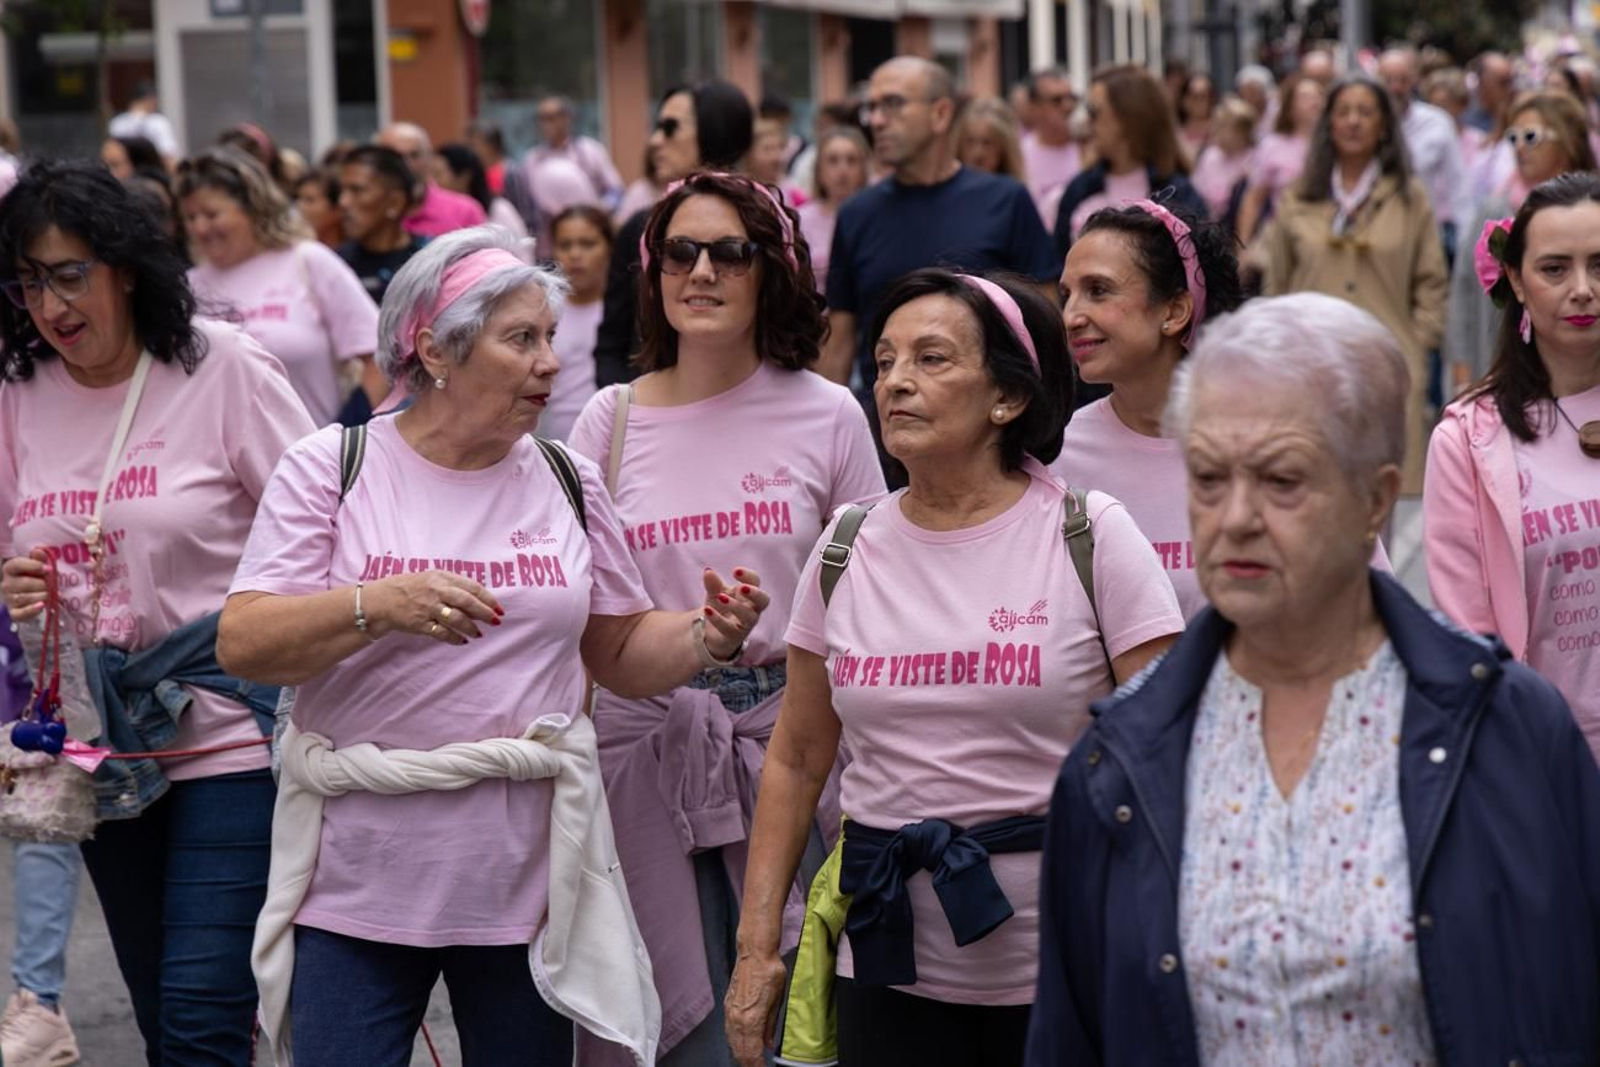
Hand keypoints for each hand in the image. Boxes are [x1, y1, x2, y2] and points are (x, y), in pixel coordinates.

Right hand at [1, 549, 50, 622]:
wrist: (30, 597)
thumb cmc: (34, 578)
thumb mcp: (38, 567)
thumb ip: (39, 559)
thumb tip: (38, 551)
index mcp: (10, 569)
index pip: (17, 565)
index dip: (34, 566)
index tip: (49, 569)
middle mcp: (6, 584)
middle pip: (24, 583)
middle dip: (42, 584)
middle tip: (51, 585)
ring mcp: (9, 599)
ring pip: (24, 598)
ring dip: (42, 596)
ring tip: (51, 595)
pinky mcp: (14, 613)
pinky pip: (21, 613)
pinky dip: (32, 610)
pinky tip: (42, 605)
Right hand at [366, 570, 503, 644]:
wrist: (383, 599)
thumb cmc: (413, 587)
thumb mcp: (434, 578)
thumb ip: (455, 585)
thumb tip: (480, 599)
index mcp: (442, 577)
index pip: (472, 587)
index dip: (488, 598)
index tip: (499, 608)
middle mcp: (436, 591)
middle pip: (467, 601)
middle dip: (484, 613)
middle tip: (495, 621)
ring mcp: (428, 607)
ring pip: (456, 618)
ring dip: (471, 628)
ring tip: (478, 634)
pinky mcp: (420, 623)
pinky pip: (442, 633)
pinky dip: (454, 638)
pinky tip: (462, 641)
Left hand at [700, 567, 770, 660]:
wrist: (711, 633)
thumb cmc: (720, 608)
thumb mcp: (715, 593)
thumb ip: (712, 583)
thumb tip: (708, 570)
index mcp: (748, 593)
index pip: (755, 581)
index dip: (748, 575)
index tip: (735, 571)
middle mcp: (751, 608)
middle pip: (764, 600)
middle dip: (755, 593)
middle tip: (742, 587)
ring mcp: (745, 624)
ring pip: (749, 617)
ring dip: (736, 606)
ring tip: (721, 598)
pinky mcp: (734, 636)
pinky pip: (729, 629)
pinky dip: (718, 619)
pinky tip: (707, 610)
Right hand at [725, 950, 788, 1066]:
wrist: (755, 952)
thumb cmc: (770, 971)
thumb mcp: (778, 1001)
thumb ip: (771, 1026)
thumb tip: (768, 1044)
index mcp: (752, 1019)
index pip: (752, 1053)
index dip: (757, 1066)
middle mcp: (737, 1019)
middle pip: (740, 1051)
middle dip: (748, 1063)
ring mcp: (730, 1012)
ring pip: (732, 1043)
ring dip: (740, 1055)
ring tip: (750, 1062)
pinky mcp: (728, 1006)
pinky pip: (729, 1031)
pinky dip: (734, 1042)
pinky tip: (740, 1045)